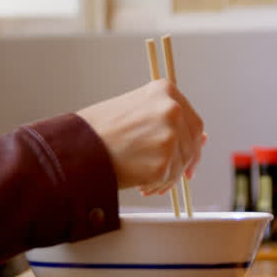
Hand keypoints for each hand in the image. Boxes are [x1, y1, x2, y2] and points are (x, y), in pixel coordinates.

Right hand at [75, 79, 204, 190]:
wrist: (75, 145)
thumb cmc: (99, 129)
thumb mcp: (135, 110)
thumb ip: (165, 119)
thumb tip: (201, 139)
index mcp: (165, 91)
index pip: (194, 122)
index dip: (193, 143)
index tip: (189, 156)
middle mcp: (171, 110)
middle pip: (193, 144)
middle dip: (184, 162)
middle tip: (168, 174)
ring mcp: (169, 136)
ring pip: (181, 164)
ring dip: (166, 176)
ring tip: (143, 179)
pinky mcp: (162, 163)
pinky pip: (167, 180)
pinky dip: (155, 185)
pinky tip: (139, 184)